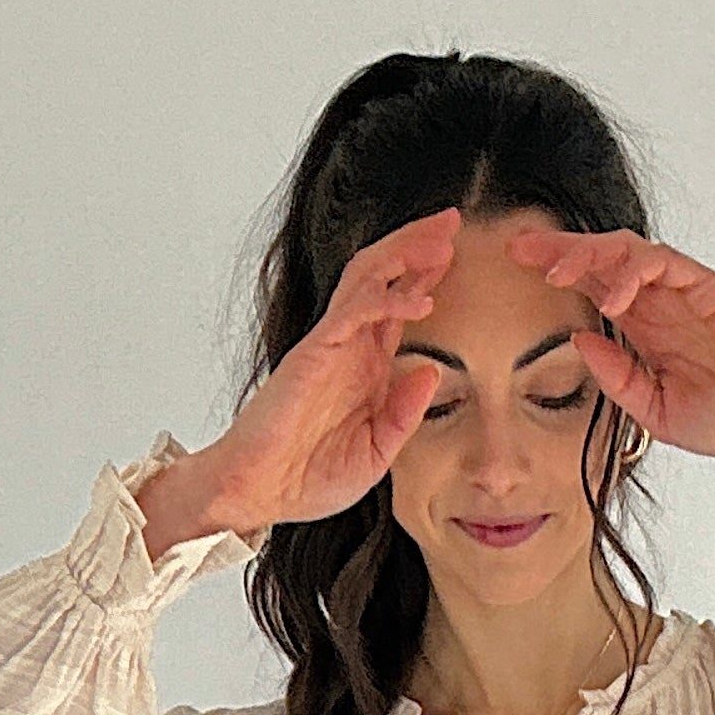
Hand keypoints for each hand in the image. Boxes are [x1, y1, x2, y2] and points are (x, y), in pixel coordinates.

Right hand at [199, 206, 462, 531]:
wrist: (261, 492)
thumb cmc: (308, 478)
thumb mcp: (376, 451)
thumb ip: (404, 414)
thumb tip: (433, 372)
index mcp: (364, 367)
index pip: (397, 307)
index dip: (424, 277)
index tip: (454, 255)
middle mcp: (348, 346)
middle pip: (384, 276)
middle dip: (417, 245)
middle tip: (452, 222)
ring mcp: (330, 345)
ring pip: (368, 278)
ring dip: (404, 254)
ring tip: (441, 237)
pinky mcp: (313, 352)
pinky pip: (354, 313)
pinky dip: (387, 300)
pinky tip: (419, 300)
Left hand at [504, 227, 714, 465]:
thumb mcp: (655, 410)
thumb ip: (616, 378)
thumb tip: (575, 342)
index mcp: (646, 329)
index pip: (592, 286)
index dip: (555, 272)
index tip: (515, 266)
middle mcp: (660, 302)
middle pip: (601, 259)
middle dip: (558, 249)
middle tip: (520, 248)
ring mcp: (683, 291)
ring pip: (626, 252)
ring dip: (588, 255)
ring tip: (557, 271)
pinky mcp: (708, 286)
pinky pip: (664, 262)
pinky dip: (632, 270)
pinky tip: (612, 295)